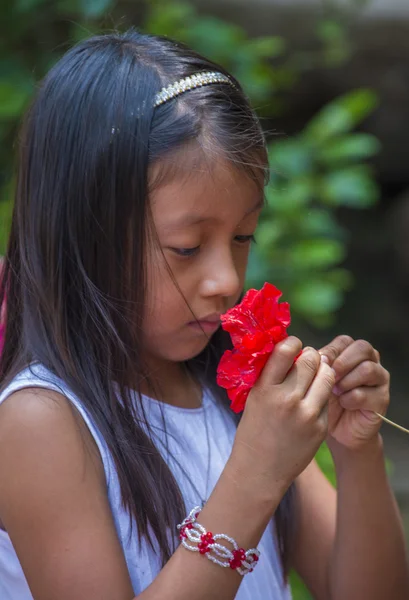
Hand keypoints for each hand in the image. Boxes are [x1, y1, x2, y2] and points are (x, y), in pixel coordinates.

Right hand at [231, 336, 334, 497]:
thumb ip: (271, 375)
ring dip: (323, 371)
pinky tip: (312, 401)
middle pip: (311, 360)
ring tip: (315, 376)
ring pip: (327, 376)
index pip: (286, 350)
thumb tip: (289, 348)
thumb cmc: (254, 430)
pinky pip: (327, 399)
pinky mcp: (320, 426)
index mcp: (265, 389)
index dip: (293, 342)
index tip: (294, 345)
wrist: (260, 470)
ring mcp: (306, 414)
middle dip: (311, 356)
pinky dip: (322, 395)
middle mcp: (287, 399)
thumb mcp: (254, 398)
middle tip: (308, 360)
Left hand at [319, 335, 389, 449]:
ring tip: (334, 392)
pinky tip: (342, 403)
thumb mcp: (316, 380)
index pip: (345, 341)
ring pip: (368, 369)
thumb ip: (316, 364)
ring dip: (347, 380)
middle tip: (329, 376)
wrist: (336, 430)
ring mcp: (379, 380)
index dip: (331, 350)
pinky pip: (366, 393)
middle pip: (362, 348)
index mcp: (352, 353)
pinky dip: (350, 399)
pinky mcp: (382, 399)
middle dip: (342, 362)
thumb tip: (309, 352)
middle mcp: (370, 362)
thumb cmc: (323, 400)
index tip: (318, 363)